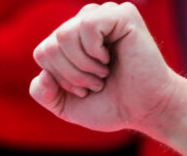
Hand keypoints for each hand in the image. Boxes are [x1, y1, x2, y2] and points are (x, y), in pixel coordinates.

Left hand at [29, 2, 179, 132]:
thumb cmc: (110, 105)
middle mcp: (84, 24)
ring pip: (64, 34)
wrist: (145, 110)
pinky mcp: (122, 14)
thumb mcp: (66, 106)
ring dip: (84, 65)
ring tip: (103, 72)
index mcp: (69, 41)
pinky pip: (88, 24)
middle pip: (52, 45)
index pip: (43, 53)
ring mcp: (103, 16)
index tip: (84, 90)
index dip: (60, 79)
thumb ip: (43, 93)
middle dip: (72, 75)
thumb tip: (42, 75)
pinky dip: (95, 50)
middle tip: (97, 83)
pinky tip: (110, 57)